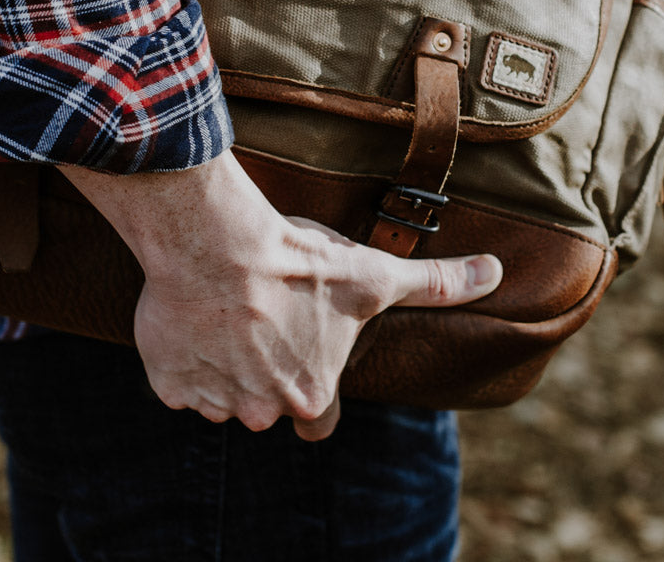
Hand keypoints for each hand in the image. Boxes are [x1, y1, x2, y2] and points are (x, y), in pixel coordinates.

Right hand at [61, 150, 501, 440]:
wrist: (220, 244)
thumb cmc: (301, 264)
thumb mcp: (376, 276)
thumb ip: (438, 284)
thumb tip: (497, 272)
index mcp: (312, 396)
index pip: (317, 420)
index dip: (311, 386)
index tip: (301, 350)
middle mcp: (262, 412)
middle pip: (265, 404)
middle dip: (264, 370)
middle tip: (261, 317)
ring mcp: (212, 399)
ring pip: (220, 392)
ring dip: (223, 362)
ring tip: (227, 309)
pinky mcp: (167, 381)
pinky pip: (176, 377)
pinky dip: (181, 354)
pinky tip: (194, 316)